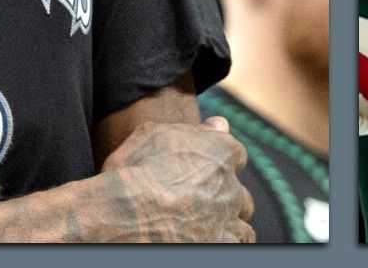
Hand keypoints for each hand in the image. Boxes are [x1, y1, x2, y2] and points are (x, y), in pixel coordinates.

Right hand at [83, 118, 253, 241]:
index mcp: (221, 152)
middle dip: (225, 199)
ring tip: (207, 228)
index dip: (220, 164)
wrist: (125, 212)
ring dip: (228, 224)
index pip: (236, 156)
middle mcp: (231, 186)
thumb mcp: (154, 135)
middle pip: (239, 194)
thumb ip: (193, 131)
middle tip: (201, 205)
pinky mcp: (221, 243)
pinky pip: (237, 243)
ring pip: (242, 224)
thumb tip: (219, 124)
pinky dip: (226, 242)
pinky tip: (211, 241)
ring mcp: (228, 218)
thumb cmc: (133, 171)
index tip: (205, 171)